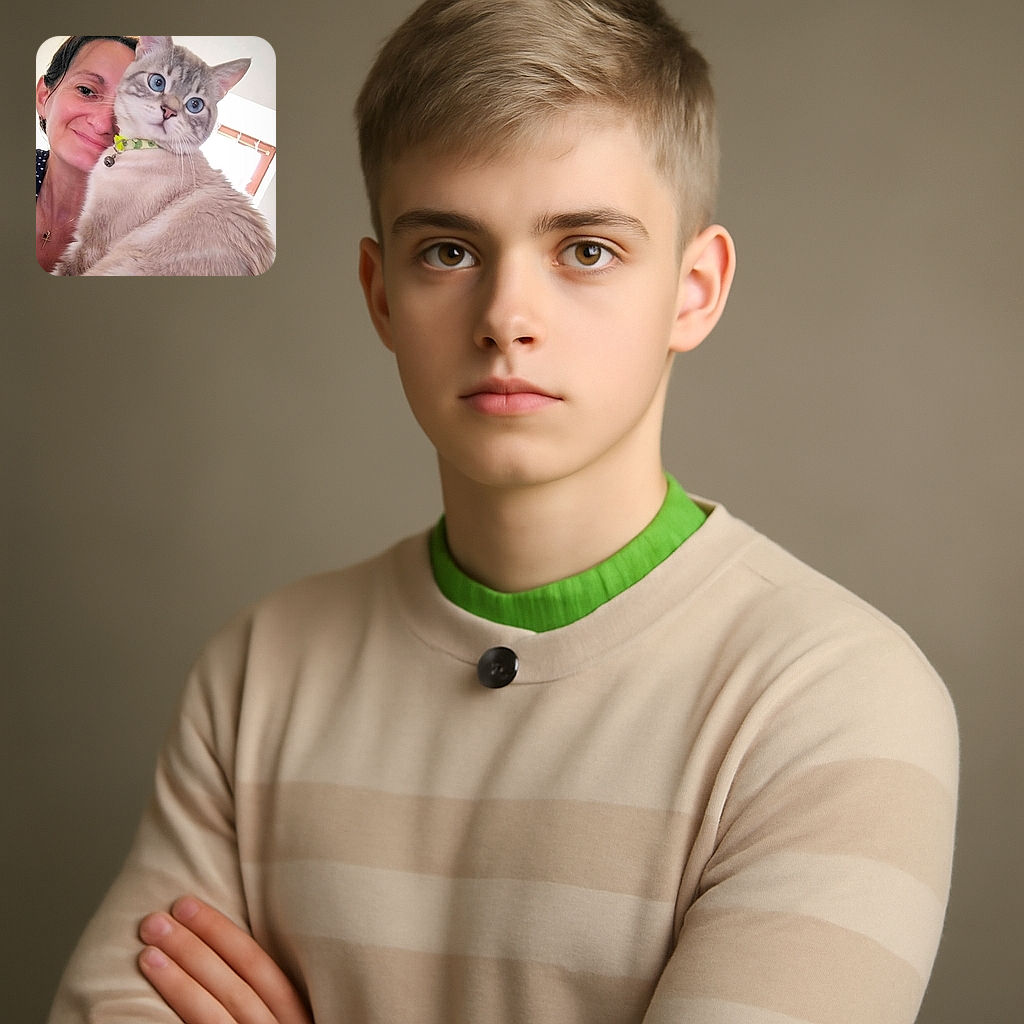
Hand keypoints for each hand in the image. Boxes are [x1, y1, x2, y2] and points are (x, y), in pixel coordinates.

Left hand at [138, 895, 312, 1023]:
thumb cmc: (269, 1022)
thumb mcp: (283, 1011)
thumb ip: (267, 988)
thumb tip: (223, 940)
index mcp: (300, 1011)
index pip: (261, 967)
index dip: (222, 934)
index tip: (185, 905)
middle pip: (237, 985)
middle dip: (195, 948)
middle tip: (157, 919)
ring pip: (214, 1013)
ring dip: (179, 980)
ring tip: (147, 952)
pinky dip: (177, 1010)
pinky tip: (150, 996)